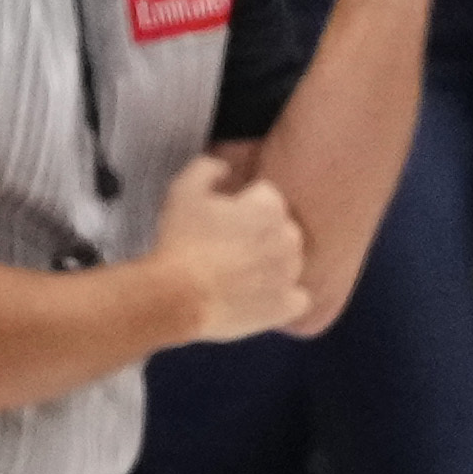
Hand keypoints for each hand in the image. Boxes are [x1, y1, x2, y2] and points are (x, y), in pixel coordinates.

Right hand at [151, 153, 309, 341]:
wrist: (174, 296)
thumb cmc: (178, 242)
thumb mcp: (182, 190)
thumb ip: (207, 168)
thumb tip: (226, 168)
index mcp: (270, 206)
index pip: (266, 198)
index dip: (241, 207)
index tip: (222, 222)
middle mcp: (289, 236)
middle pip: (281, 230)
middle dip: (259, 236)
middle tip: (227, 251)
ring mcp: (290, 272)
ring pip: (289, 262)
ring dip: (270, 266)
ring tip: (237, 277)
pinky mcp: (286, 305)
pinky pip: (298, 299)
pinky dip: (283, 299)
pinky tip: (260, 298)